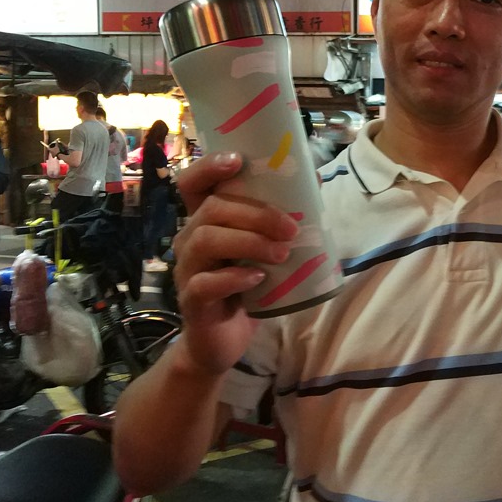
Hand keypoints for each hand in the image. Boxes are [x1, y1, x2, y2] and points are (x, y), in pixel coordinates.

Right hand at [168, 152, 298, 376]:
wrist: (223, 341)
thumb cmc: (245, 288)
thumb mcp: (262, 251)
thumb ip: (277, 223)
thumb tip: (314, 184)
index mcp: (205, 221)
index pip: (192, 184)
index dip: (208, 167)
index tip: (237, 160)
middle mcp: (189, 240)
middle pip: (211, 209)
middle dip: (255, 213)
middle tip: (290, 228)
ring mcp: (187, 269)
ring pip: (206, 240)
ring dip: (249, 241)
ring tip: (281, 253)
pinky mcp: (191, 300)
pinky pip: (205, 283)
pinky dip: (234, 277)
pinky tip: (257, 278)